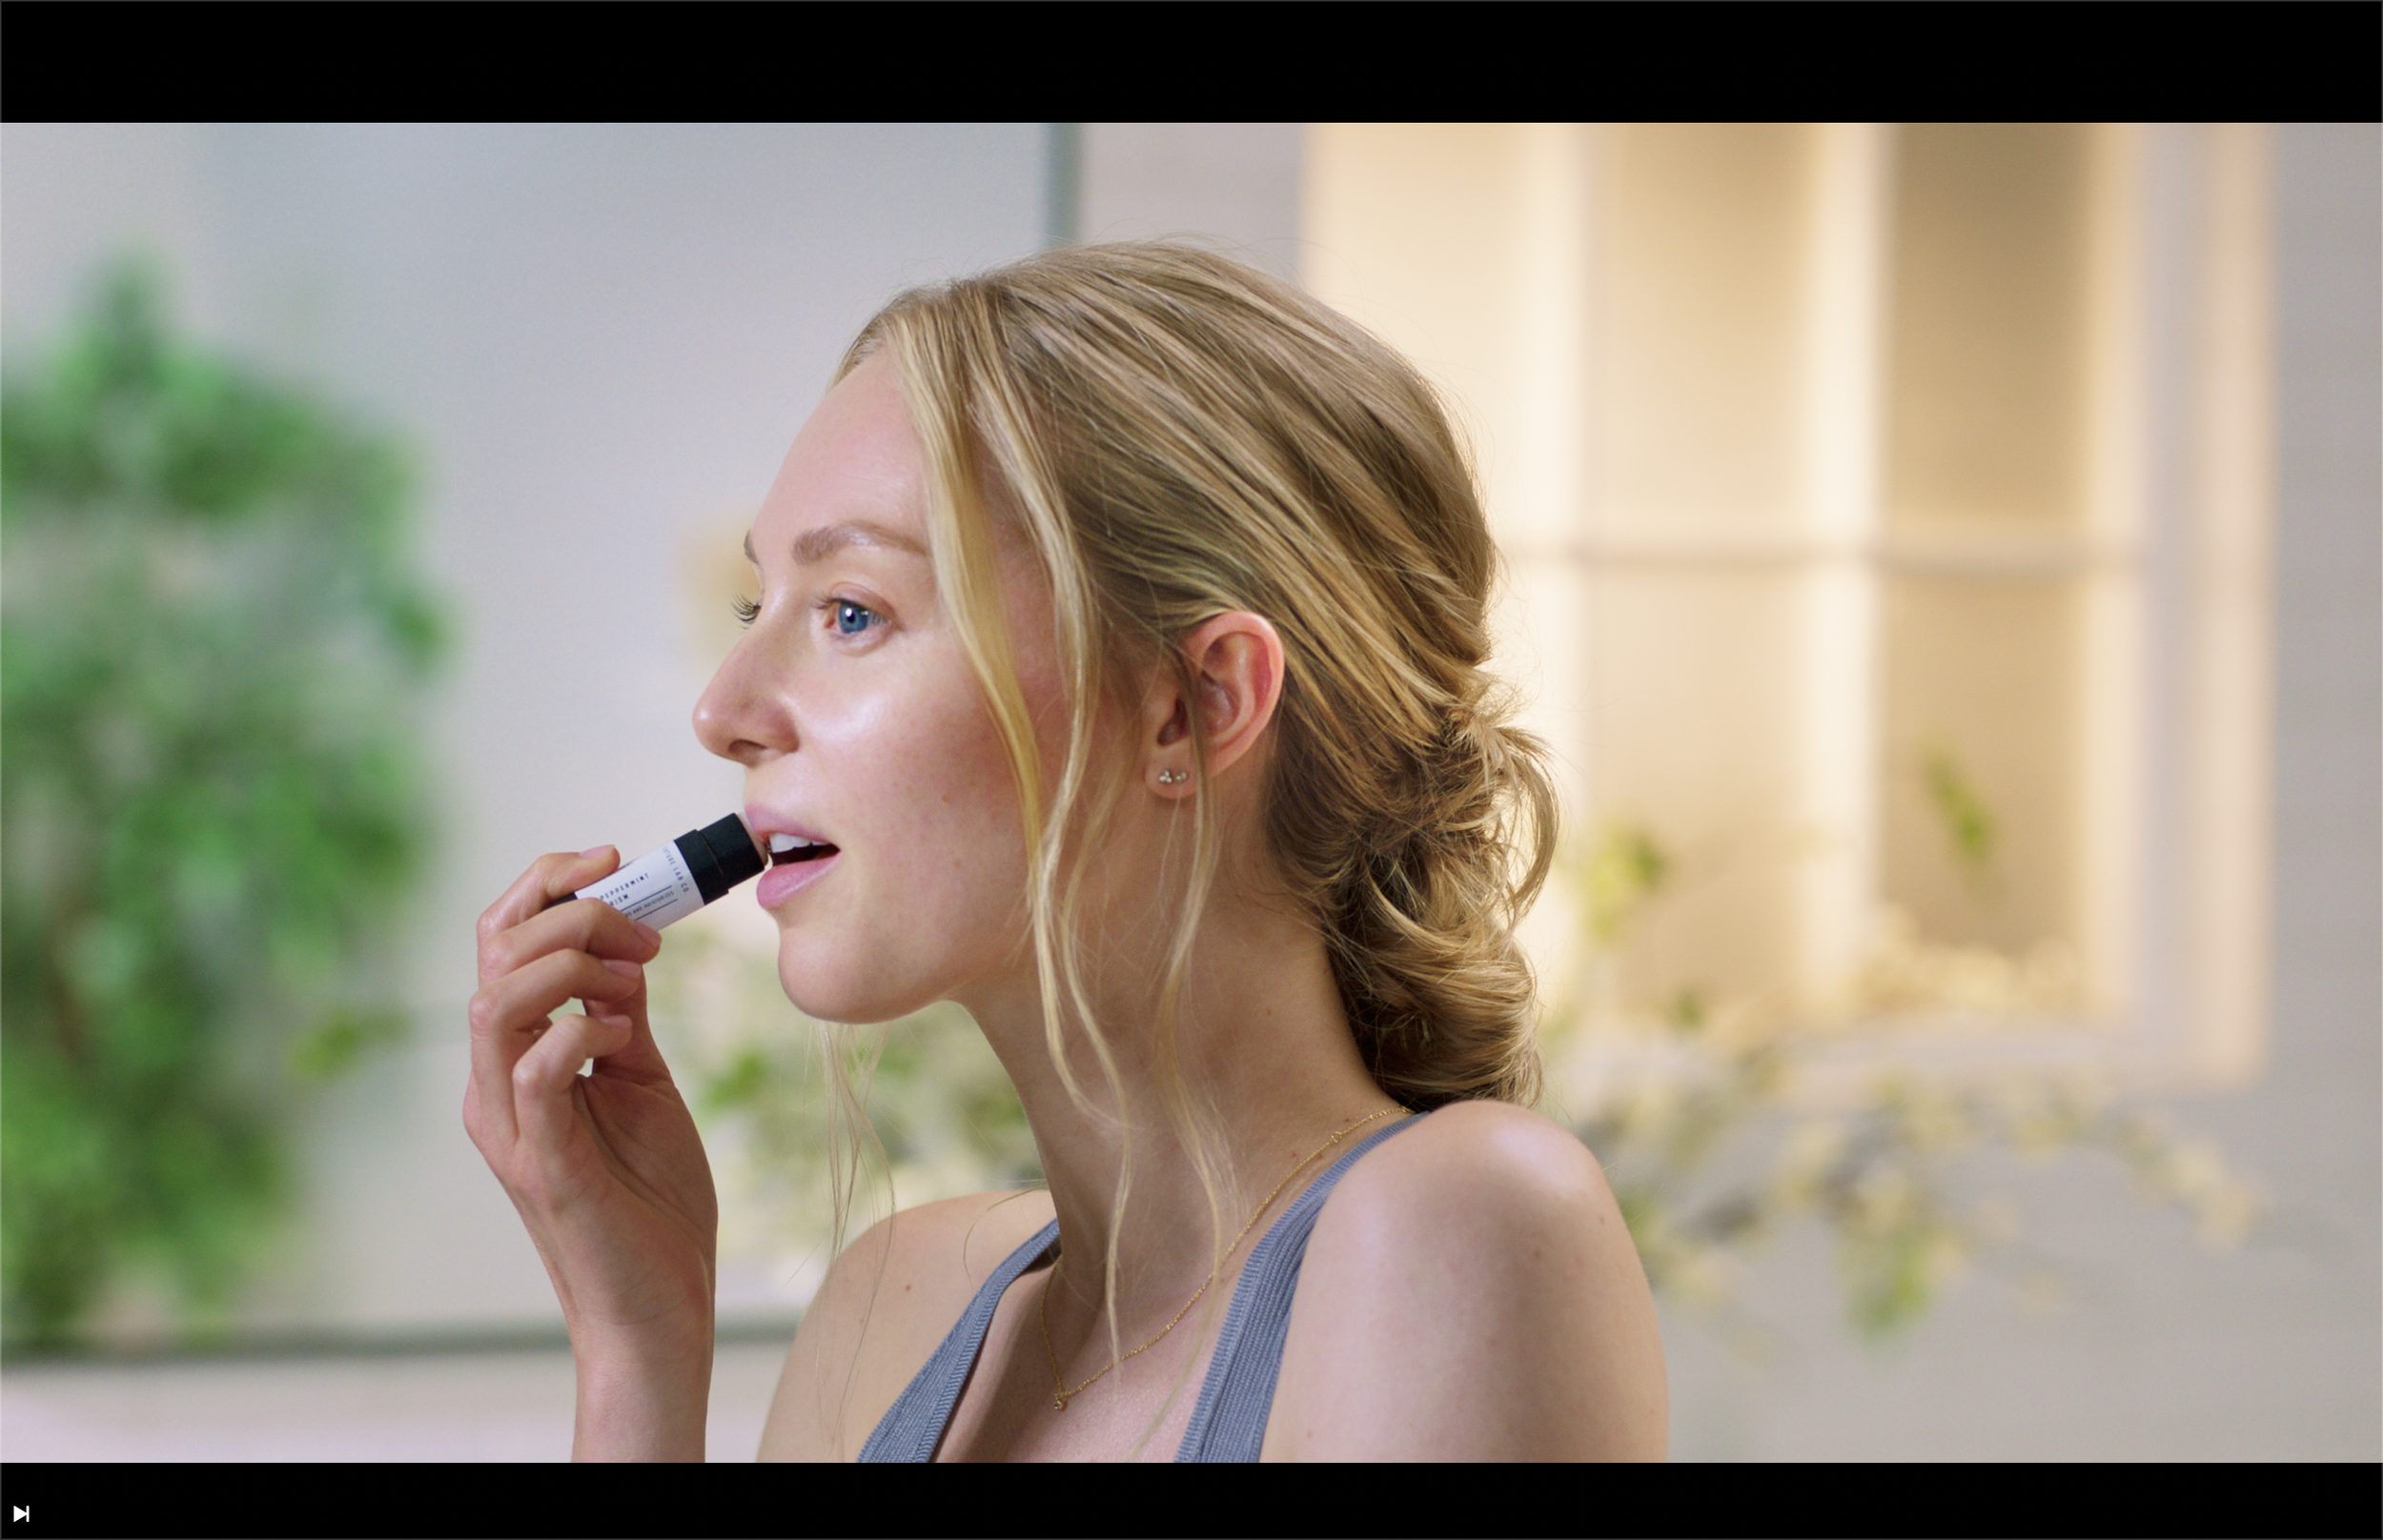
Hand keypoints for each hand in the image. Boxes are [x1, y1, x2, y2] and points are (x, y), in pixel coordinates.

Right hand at [466, 846, 716, 1456]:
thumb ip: (621, 1017)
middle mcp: (495, 1087)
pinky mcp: (542, 1164)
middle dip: (569, 913)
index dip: (546, 885)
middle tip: (643, 930)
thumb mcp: (641, 1082)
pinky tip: (620, 1036)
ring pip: (494, 1003)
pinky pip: (534, 1072)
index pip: (499, 943)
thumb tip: (625, 948)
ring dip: (570, 966)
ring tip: (632, 975)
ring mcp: (511, 1126)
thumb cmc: (650, 1202)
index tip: (612, 860)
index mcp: (514, 1062)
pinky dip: (577, 1031)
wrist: (660, 1306)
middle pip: (489, 956)